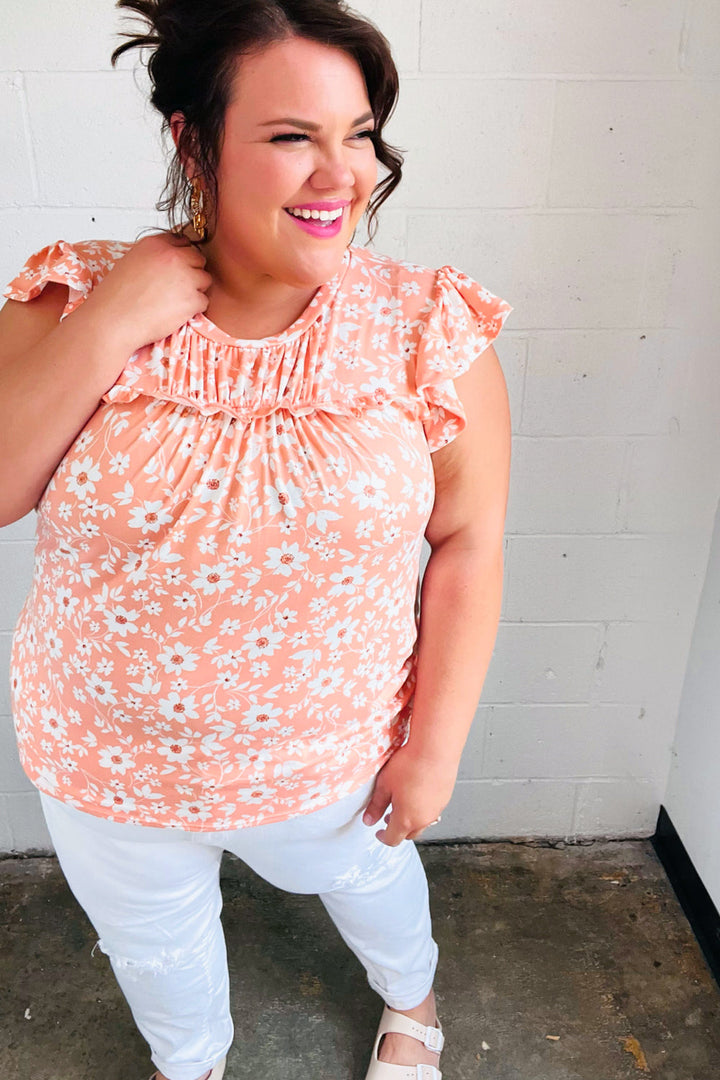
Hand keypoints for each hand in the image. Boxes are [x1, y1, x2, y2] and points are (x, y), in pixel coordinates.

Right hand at [81, 231, 212, 354]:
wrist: (114, 320)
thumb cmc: (118, 296)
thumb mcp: (132, 262)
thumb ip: (155, 256)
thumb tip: (175, 258)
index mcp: (155, 244)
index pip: (183, 242)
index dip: (180, 258)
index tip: (173, 270)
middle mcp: (172, 256)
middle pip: (198, 259)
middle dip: (191, 273)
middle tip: (174, 288)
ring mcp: (185, 277)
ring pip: (204, 279)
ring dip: (194, 290)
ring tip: (172, 301)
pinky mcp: (192, 299)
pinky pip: (203, 301)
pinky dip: (193, 308)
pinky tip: (173, 312)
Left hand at [361, 744, 457, 846]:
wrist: (435, 750)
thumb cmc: (410, 765)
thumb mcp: (384, 785)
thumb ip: (376, 805)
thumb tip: (369, 820)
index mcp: (406, 820)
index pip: (393, 839)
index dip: (383, 838)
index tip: (378, 832)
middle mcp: (424, 819)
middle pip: (409, 834)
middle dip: (398, 829)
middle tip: (388, 817)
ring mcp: (437, 809)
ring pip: (423, 823)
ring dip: (412, 820)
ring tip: (404, 804)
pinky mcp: (445, 798)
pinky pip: (432, 811)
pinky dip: (423, 809)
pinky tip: (417, 793)